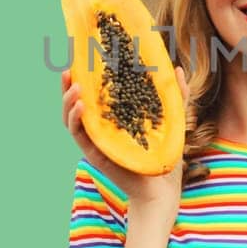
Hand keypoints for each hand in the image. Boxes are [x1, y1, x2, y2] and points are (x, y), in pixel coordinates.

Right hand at [61, 66, 187, 208]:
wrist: (163, 188)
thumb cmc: (165, 155)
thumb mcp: (173, 119)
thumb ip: (176, 95)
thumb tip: (178, 68)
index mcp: (114, 118)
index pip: (94, 94)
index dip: (85, 77)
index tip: (83, 59)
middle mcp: (101, 128)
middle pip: (77, 104)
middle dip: (68, 86)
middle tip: (69, 68)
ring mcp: (96, 141)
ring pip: (72, 118)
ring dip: (68, 100)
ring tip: (74, 85)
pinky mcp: (95, 153)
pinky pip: (80, 135)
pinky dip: (76, 119)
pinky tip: (81, 105)